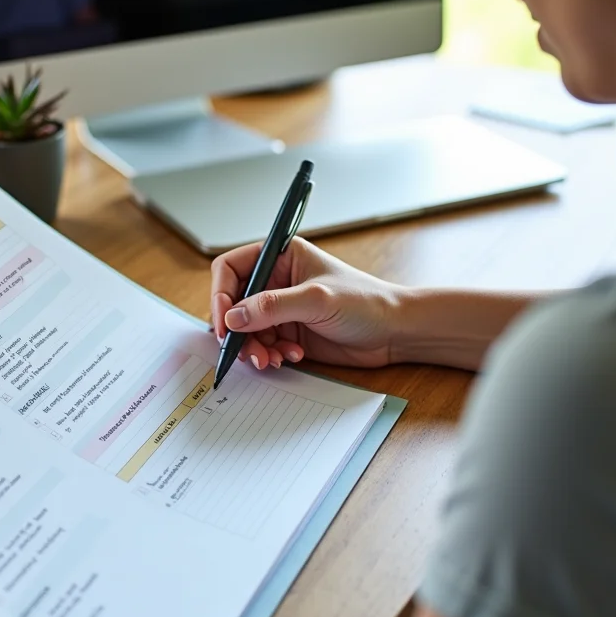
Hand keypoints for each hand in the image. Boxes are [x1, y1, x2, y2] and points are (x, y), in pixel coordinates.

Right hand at [209, 237, 403, 369]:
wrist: (394, 332)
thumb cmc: (365, 302)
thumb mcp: (316, 299)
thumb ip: (272, 306)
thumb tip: (233, 317)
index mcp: (281, 257)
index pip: (231, 269)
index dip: (221, 295)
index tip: (224, 323)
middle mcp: (277, 280)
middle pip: (234, 303)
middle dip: (237, 330)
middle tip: (244, 352)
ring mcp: (282, 308)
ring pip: (246, 329)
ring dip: (253, 348)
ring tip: (271, 360)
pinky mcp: (289, 332)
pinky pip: (263, 345)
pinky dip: (270, 354)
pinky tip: (291, 357)